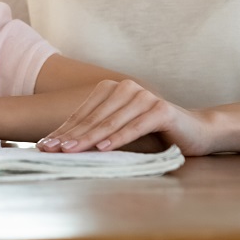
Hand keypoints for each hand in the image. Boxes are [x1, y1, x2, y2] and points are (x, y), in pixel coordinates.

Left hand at [36, 80, 211, 155]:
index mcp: (113, 90)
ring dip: (89, 138)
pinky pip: (135, 126)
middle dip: (70, 136)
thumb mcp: (121, 132)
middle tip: (50, 150)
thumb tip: (61, 145)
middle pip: (93, 118)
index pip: (83, 114)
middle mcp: (126, 88)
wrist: (196, 131)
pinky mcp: (161, 109)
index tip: (44, 147)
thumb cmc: (154, 134)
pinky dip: (119, 138)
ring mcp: (144, 97)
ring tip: (70, 151)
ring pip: (110, 122)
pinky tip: (104, 148)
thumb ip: (97, 133)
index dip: (63, 131)